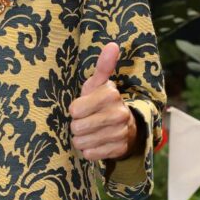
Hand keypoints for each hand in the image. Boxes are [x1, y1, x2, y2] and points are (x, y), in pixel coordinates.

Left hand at [69, 42, 137, 160]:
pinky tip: (96, 143)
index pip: (75, 109)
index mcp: (111, 94)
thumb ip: (102, 66)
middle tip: (85, 122)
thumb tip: (112, 44)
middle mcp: (119, 113)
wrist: (124, 126)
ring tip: (90, 132)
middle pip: (77, 127)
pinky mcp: (119, 149)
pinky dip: (89, 151)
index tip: (81, 108)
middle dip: (76, 126)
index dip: (74, 110)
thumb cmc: (101, 102)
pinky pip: (90, 154)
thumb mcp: (98, 84)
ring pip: (82, 142)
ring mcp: (120, 133)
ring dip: (81, 139)